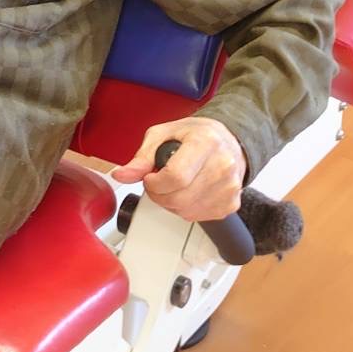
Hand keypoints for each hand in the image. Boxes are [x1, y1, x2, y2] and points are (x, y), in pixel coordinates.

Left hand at [110, 117, 245, 222]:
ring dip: (171, 203)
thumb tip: (121, 175)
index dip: (154, 183)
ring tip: (173, 185)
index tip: (150, 177)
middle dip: (158, 195)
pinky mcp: (231, 204)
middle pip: (179, 198)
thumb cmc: (196, 135)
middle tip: (157, 183)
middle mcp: (222, 165)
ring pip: (187, 211)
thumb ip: (141, 157)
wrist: (228, 140)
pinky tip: (187, 192)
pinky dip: (185, 209)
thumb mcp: (162, 134)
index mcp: (205, 142)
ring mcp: (229, 187)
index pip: (176, 176)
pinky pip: (198, 217)